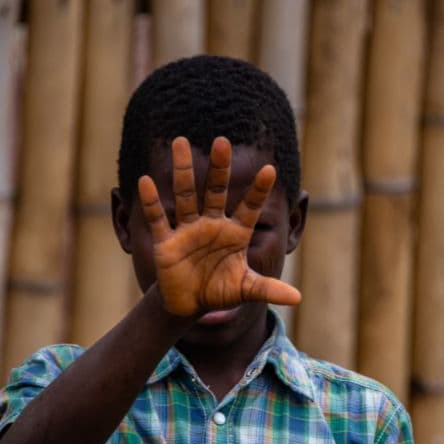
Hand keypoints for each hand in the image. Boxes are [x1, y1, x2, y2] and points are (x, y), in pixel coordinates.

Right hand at [137, 136, 300, 316]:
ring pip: (186, 195)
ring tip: (180, 142)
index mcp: (235, 232)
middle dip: (219, 168)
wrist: (189, 302)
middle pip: (216, 191)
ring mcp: (188, 230)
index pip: (250, 207)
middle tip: (222, 141)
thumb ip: (268, 289)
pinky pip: (159, 218)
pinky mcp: (166, 241)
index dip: (258, 190)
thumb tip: (297, 298)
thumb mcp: (245, 289)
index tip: (271, 170)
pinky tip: (145, 180)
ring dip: (183, 171)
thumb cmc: (220, 290)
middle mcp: (211, 224)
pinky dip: (152, 202)